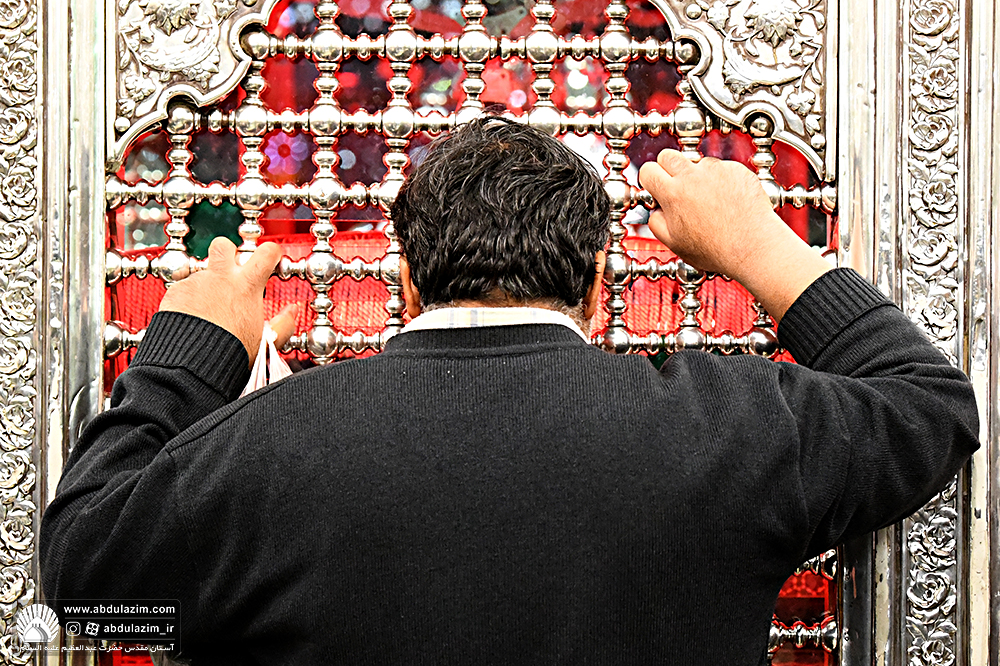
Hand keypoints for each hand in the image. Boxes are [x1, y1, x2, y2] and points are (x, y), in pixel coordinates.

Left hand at [158, 237, 282, 362]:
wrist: (195, 361)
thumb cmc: (231, 352)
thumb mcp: (267, 339)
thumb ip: (283, 323)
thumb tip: (292, 313)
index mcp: (248, 285)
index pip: (266, 252)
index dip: (270, 252)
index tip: (269, 258)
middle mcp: (221, 278)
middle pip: (224, 245)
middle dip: (227, 252)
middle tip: (231, 269)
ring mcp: (197, 283)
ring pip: (202, 273)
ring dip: (207, 286)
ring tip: (209, 309)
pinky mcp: (176, 292)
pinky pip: (183, 290)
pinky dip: (188, 301)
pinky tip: (192, 319)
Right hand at [638, 149, 830, 322]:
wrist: (753, 246)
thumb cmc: (717, 249)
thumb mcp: (674, 243)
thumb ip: (656, 222)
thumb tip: (655, 211)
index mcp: (673, 194)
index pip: (648, 170)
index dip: (649, 179)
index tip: (654, 187)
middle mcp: (694, 176)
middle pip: (668, 156)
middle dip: (666, 168)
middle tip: (673, 186)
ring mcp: (717, 170)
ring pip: (697, 162)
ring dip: (697, 176)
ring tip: (706, 200)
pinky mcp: (737, 170)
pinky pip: (722, 168)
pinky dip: (721, 180)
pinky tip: (725, 200)